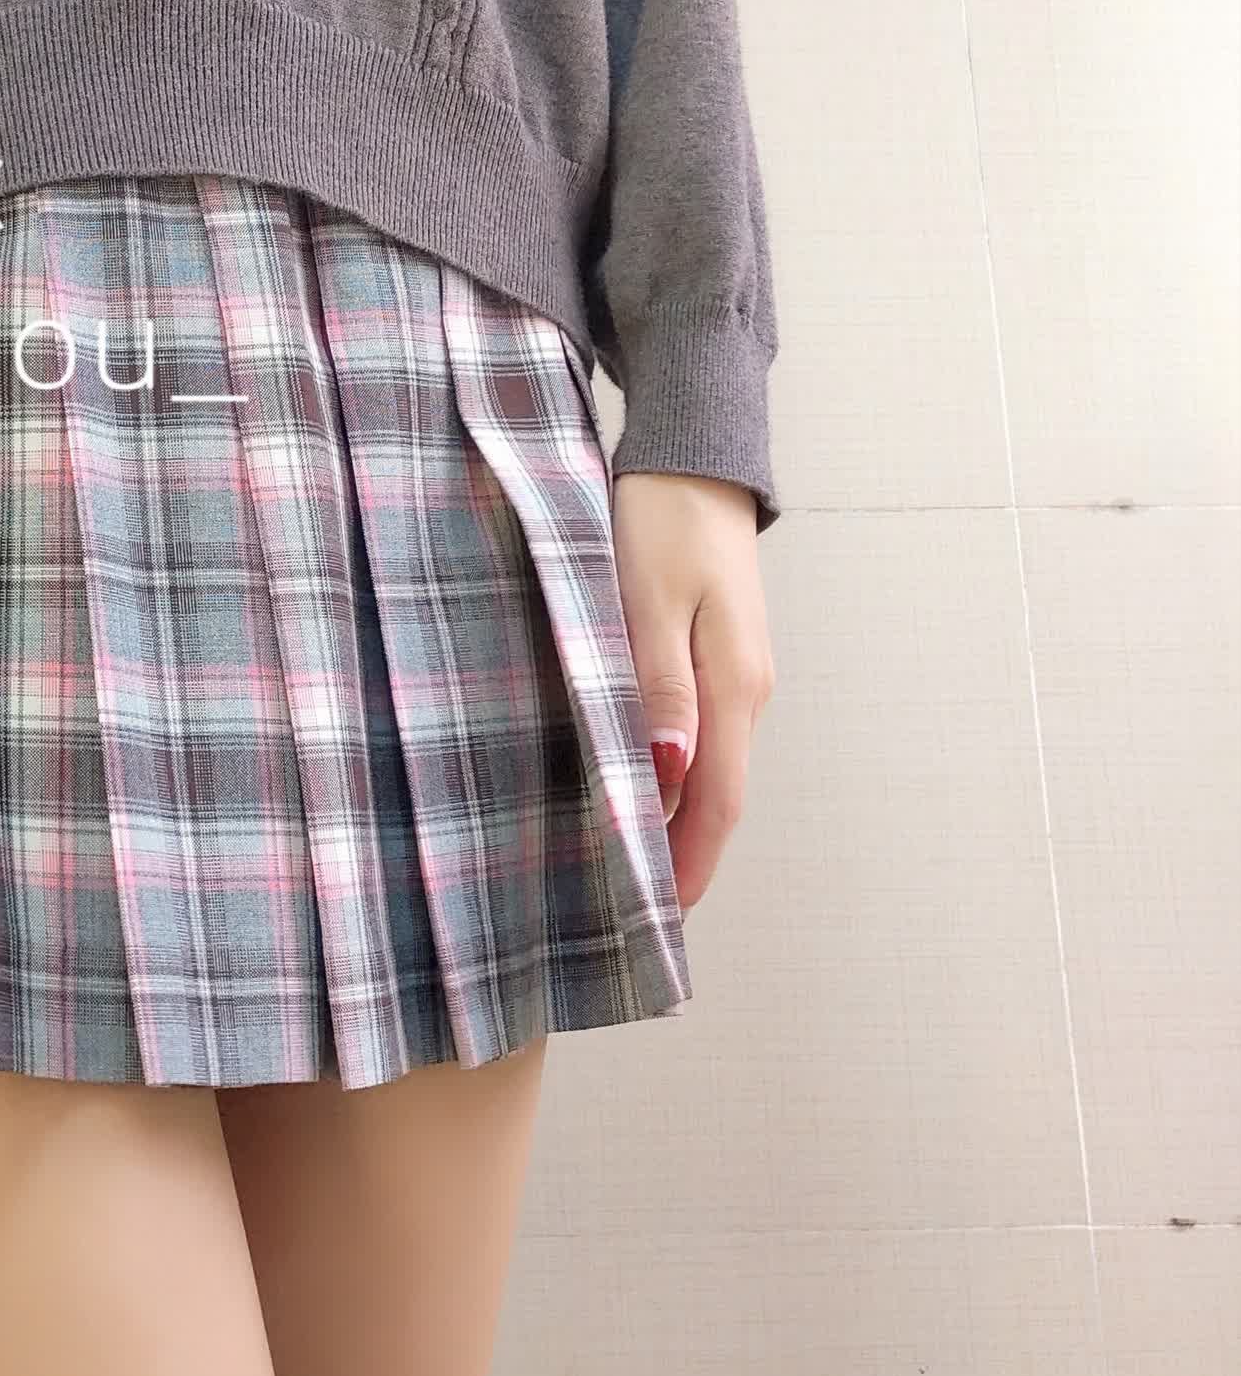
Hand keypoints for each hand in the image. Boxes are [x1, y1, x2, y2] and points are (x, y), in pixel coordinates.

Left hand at [609, 471, 774, 910]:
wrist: (695, 456)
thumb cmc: (663, 521)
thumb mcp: (650, 599)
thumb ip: (657, 685)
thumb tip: (670, 771)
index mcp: (733, 685)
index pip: (717, 801)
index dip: (691, 863)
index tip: (662, 919)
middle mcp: (744, 689)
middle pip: (718, 796)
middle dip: (684, 857)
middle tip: (638, 915)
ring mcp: (734, 672)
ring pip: (709, 767)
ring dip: (678, 819)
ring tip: (632, 868)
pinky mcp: (715, 653)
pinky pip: (699, 732)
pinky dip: (674, 774)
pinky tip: (640, 787)